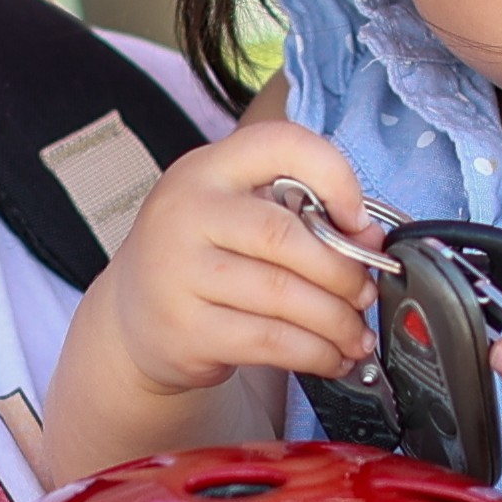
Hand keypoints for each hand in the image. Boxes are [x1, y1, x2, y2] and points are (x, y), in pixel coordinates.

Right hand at [98, 121, 380, 397]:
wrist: (132, 315)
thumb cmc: (203, 255)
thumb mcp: (233, 211)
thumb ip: (295, 211)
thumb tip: (369, 237)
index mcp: (206, 169)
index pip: (279, 144)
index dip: (335, 176)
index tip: (359, 221)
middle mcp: (185, 212)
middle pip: (285, 236)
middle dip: (344, 272)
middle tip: (366, 294)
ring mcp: (178, 272)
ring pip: (284, 296)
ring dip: (337, 321)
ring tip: (355, 334)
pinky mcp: (185, 330)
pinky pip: (270, 342)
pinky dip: (315, 353)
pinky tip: (331, 357)